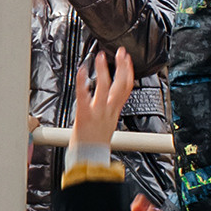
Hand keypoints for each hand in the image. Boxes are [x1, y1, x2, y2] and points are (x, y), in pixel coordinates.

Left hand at [69, 49, 136, 166]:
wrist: (89, 158)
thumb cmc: (95, 143)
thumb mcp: (108, 124)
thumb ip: (109, 109)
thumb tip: (108, 100)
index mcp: (114, 111)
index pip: (127, 88)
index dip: (129, 71)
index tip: (127, 59)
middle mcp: (108, 110)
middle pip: (121, 85)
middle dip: (122, 67)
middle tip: (121, 52)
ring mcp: (97, 112)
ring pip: (104, 87)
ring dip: (103, 70)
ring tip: (100, 57)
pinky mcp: (84, 115)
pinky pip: (83, 96)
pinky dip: (82, 82)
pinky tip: (80, 71)